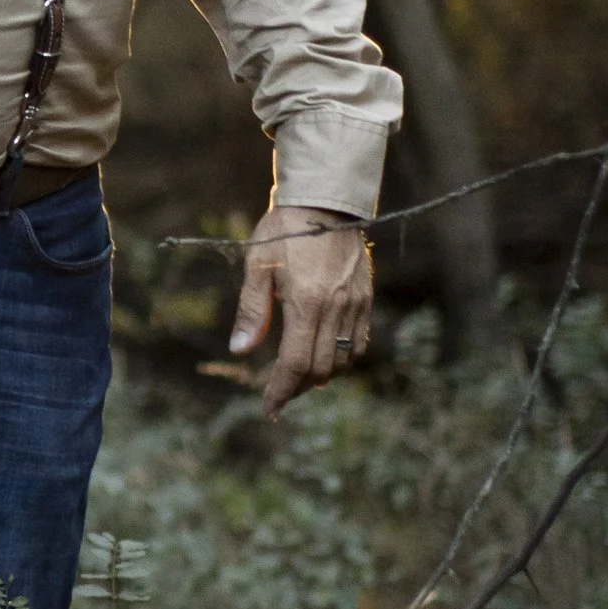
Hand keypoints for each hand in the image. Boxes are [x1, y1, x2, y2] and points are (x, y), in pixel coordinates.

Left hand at [229, 207, 371, 415]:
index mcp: (306, 302)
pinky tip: (326, 357)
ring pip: (344, 359)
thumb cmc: (284, 230)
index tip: (269, 408)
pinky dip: (344, 358)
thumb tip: (240, 351)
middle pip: (321, 368)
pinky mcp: (366, 297)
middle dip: (298, 387)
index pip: (296, 363)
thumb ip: (252, 311)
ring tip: (300, 378)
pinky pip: (360, 342)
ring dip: (322, 375)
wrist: (324, 200)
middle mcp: (336, 307)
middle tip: (279, 392)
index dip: (281, 390)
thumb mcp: (257, 265)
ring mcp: (356, 303)